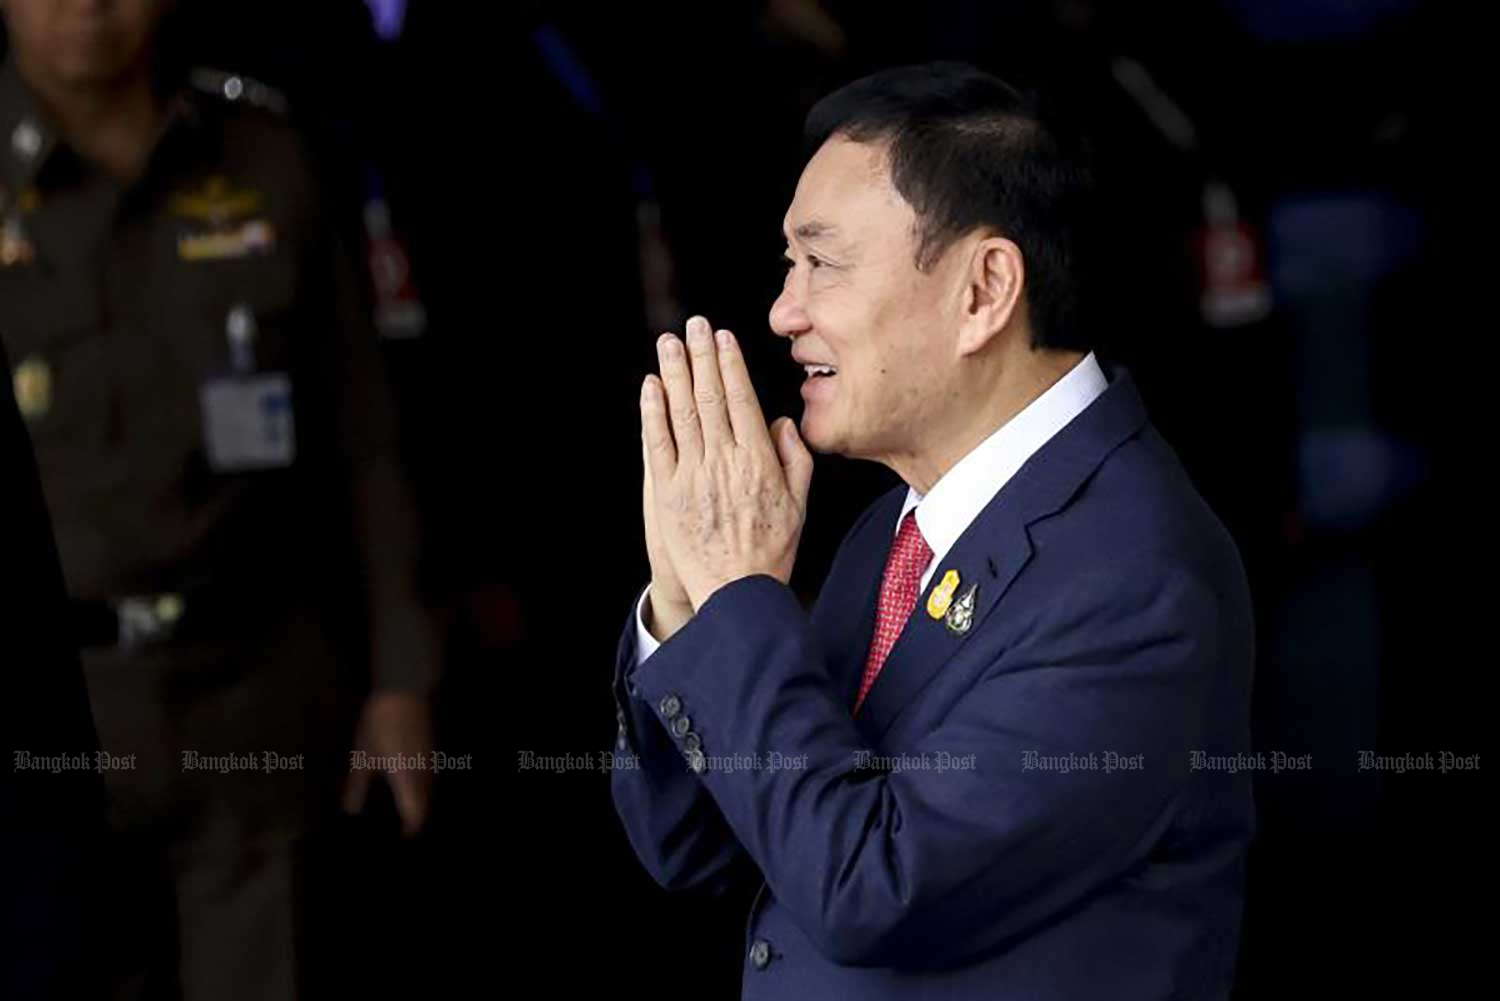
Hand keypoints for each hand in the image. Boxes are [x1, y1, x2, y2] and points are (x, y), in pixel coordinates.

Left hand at [341, 691, 433, 836]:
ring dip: (419, 803)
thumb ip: (358, 786)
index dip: (412, 829)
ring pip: (428, 790)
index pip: (417, 814)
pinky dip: (420, 787)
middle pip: (425, 805)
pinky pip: (428, 777)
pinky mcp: (430, 750)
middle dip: (416, 819)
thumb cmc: (379, 724)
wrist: (403, 691)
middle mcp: (423, 774)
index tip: (403, 840)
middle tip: (402, 830)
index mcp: (407, 779)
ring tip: (404, 811)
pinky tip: (407, 786)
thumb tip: (351, 810)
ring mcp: (430, 761)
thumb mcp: (363, 756)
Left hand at [640, 315, 812, 609]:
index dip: (730, 365)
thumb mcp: (799, 504)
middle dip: (702, 356)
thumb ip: (796, 459)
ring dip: (675, 373)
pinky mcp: (668, 493)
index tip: (723, 338)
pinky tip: (651, 387)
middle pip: (710, 397)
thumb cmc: (771, 551)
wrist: (738, 593)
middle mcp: (725, 462)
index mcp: (759, 461)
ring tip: (669, 343)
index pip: (742, 400)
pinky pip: (658, 445)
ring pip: (682, 414)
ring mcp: (693, 476)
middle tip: (694, 324)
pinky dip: (653, 413)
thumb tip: (782, 421)